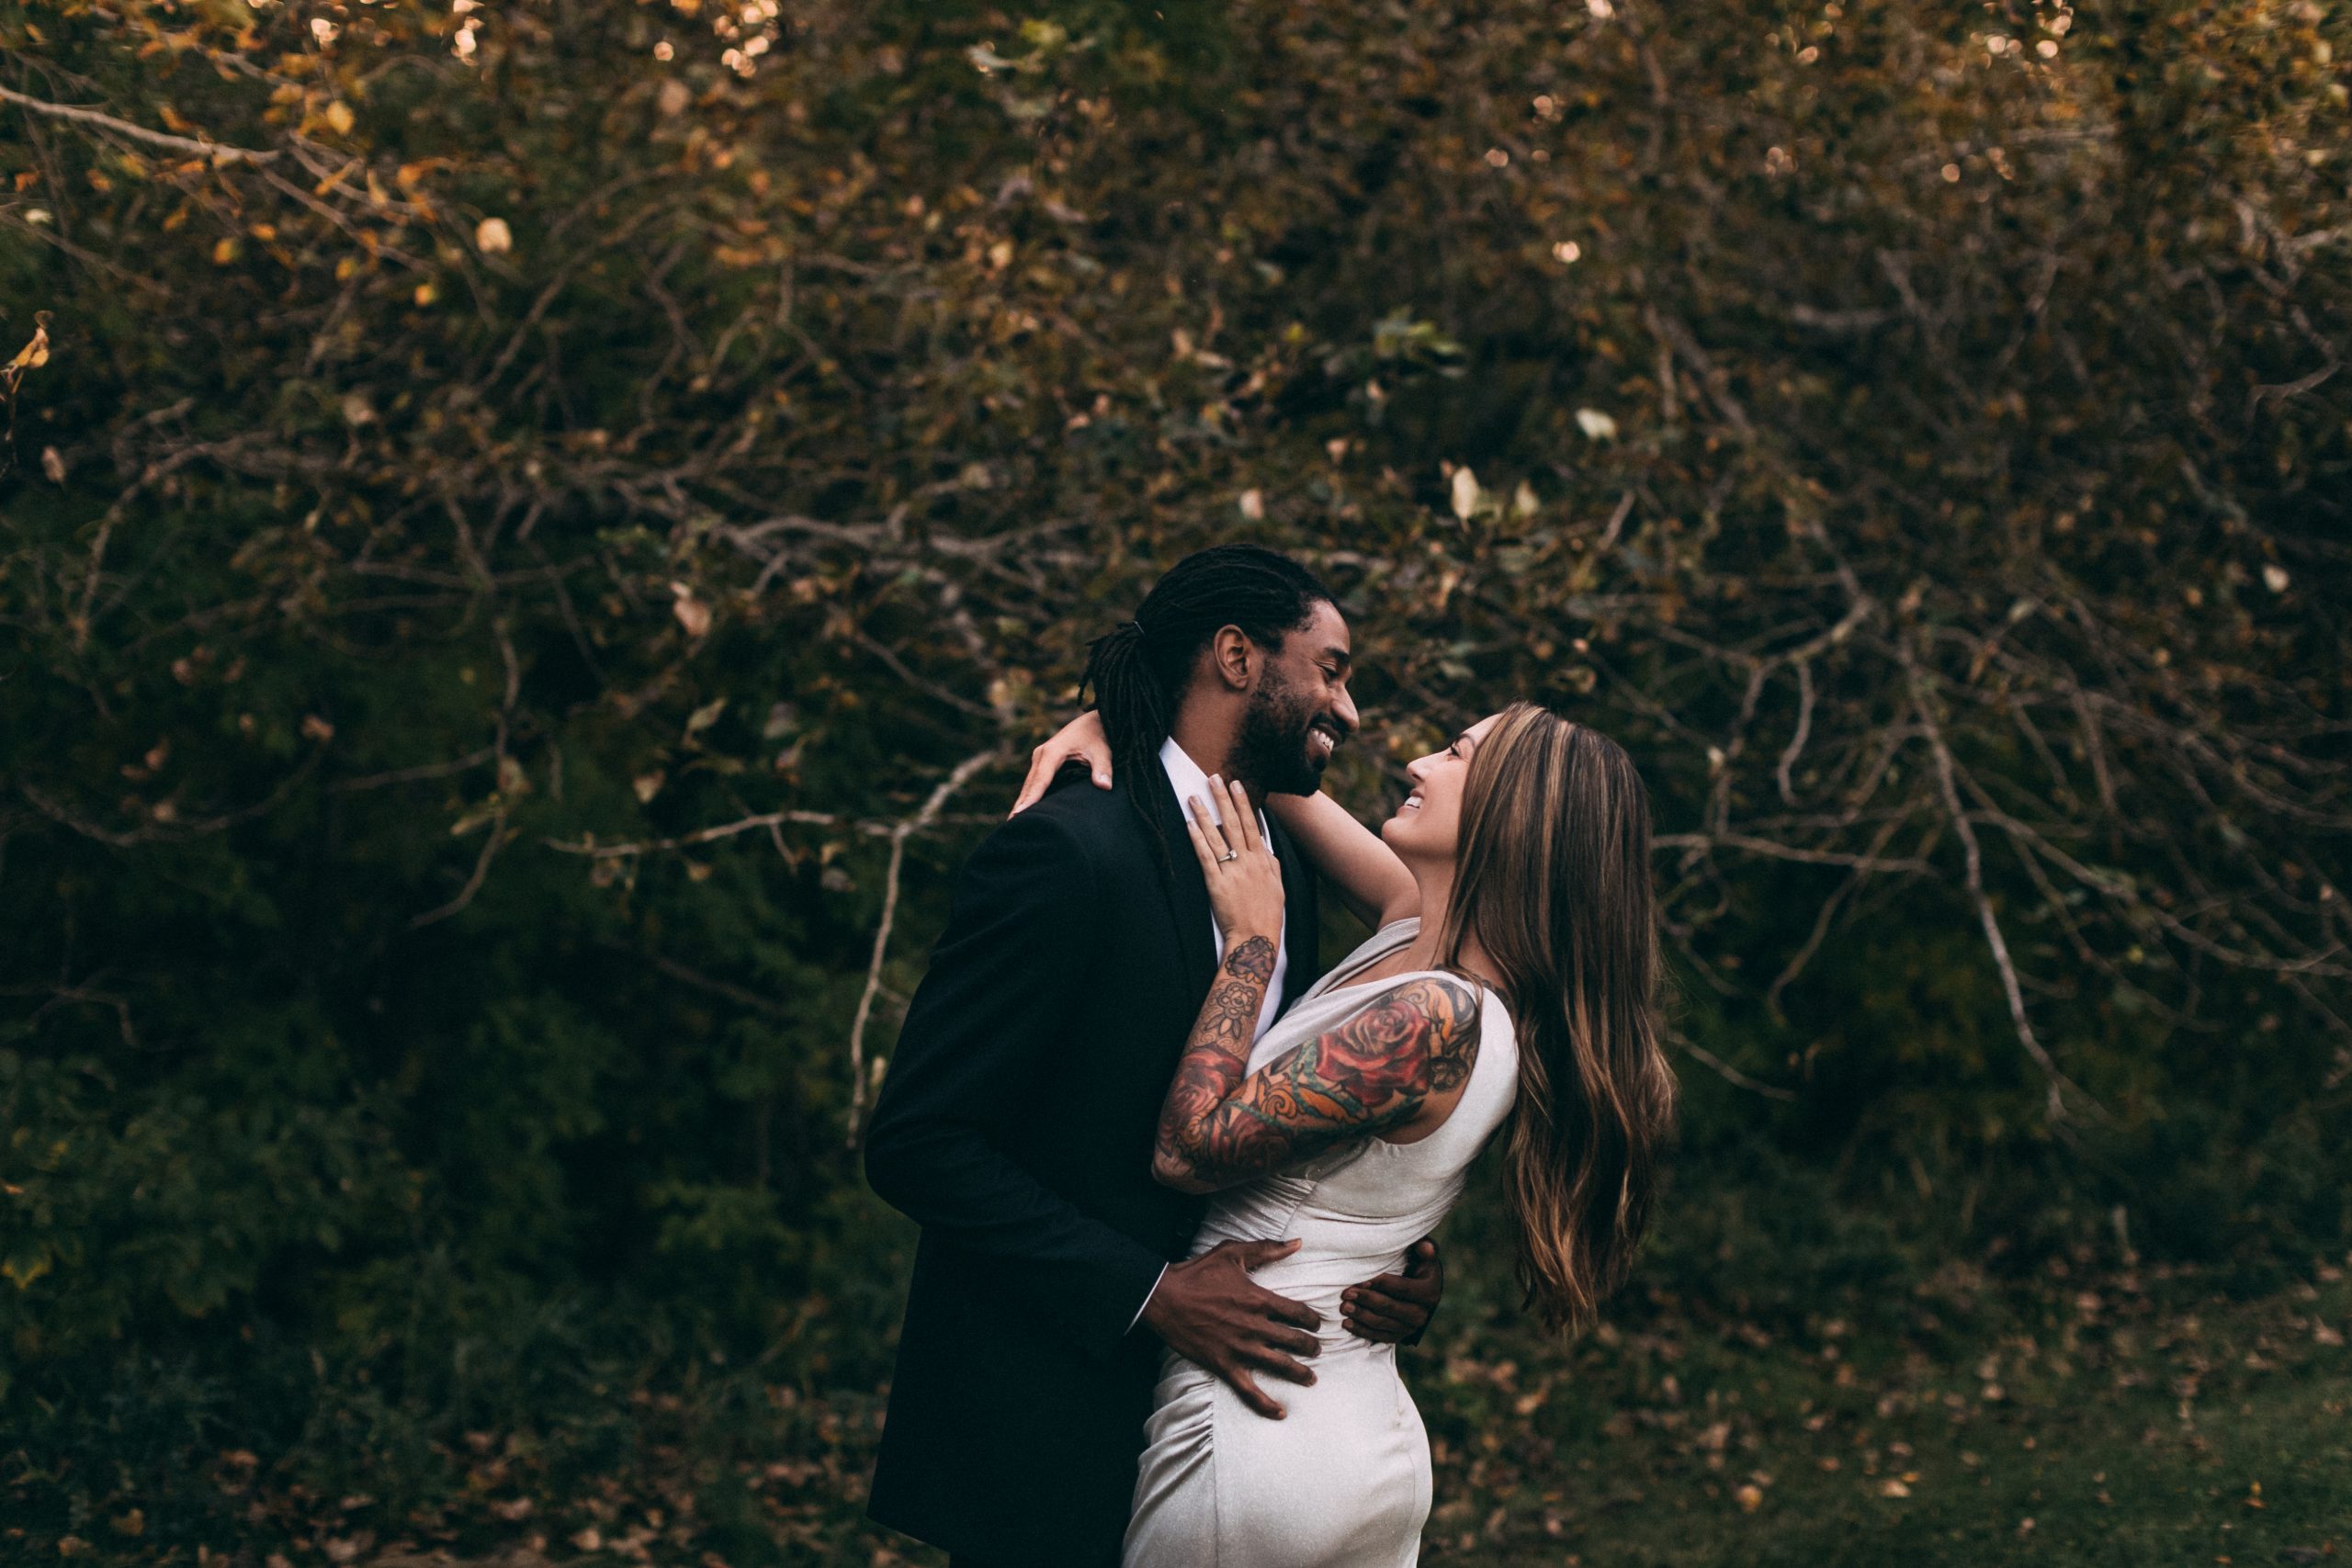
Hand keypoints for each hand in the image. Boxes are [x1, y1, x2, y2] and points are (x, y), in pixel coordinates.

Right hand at [1010, 709, 1112, 815]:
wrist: (1093, 721)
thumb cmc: (1097, 736)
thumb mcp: (1102, 751)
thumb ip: (1103, 769)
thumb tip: (1105, 786)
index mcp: (1053, 752)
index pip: (1040, 781)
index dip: (1031, 799)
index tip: (1019, 814)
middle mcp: (1042, 754)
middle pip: (1029, 785)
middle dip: (1021, 804)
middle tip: (1011, 825)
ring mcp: (1040, 757)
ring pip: (1029, 784)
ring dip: (1022, 801)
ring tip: (1013, 822)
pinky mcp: (1043, 761)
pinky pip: (1034, 781)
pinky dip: (1028, 795)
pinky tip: (1024, 810)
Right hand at [1140, 1238, 1321, 1418]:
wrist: (1163, 1298)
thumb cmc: (1197, 1273)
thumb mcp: (1233, 1252)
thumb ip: (1267, 1249)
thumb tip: (1297, 1243)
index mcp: (1258, 1299)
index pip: (1298, 1313)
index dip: (1312, 1320)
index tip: (1316, 1324)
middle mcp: (1254, 1326)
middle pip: (1294, 1341)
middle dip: (1311, 1347)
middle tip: (1317, 1351)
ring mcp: (1239, 1348)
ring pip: (1279, 1365)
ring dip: (1299, 1373)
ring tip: (1311, 1379)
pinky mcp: (1223, 1365)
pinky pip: (1248, 1390)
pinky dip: (1265, 1404)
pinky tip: (1280, 1412)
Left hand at [1182, 775, 1283, 942]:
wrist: (1256, 937)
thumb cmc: (1268, 914)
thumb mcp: (1277, 885)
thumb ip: (1271, 863)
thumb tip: (1264, 847)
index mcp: (1262, 860)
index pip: (1252, 824)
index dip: (1244, 802)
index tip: (1237, 784)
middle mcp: (1248, 861)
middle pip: (1234, 823)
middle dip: (1223, 799)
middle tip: (1214, 778)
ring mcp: (1232, 871)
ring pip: (1217, 836)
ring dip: (1205, 814)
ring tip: (1194, 796)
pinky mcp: (1216, 884)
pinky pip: (1205, 857)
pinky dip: (1197, 839)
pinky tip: (1190, 825)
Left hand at [1342, 1236, 1443, 1343]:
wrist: (1422, 1293)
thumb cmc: (1418, 1267)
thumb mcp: (1424, 1257)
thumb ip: (1425, 1249)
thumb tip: (1424, 1246)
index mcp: (1428, 1293)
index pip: (1402, 1288)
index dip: (1381, 1284)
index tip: (1361, 1280)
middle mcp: (1421, 1314)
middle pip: (1389, 1307)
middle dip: (1366, 1300)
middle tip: (1346, 1293)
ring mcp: (1410, 1328)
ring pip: (1382, 1323)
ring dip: (1361, 1316)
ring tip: (1344, 1307)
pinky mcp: (1399, 1336)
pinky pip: (1379, 1336)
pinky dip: (1362, 1331)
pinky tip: (1347, 1324)